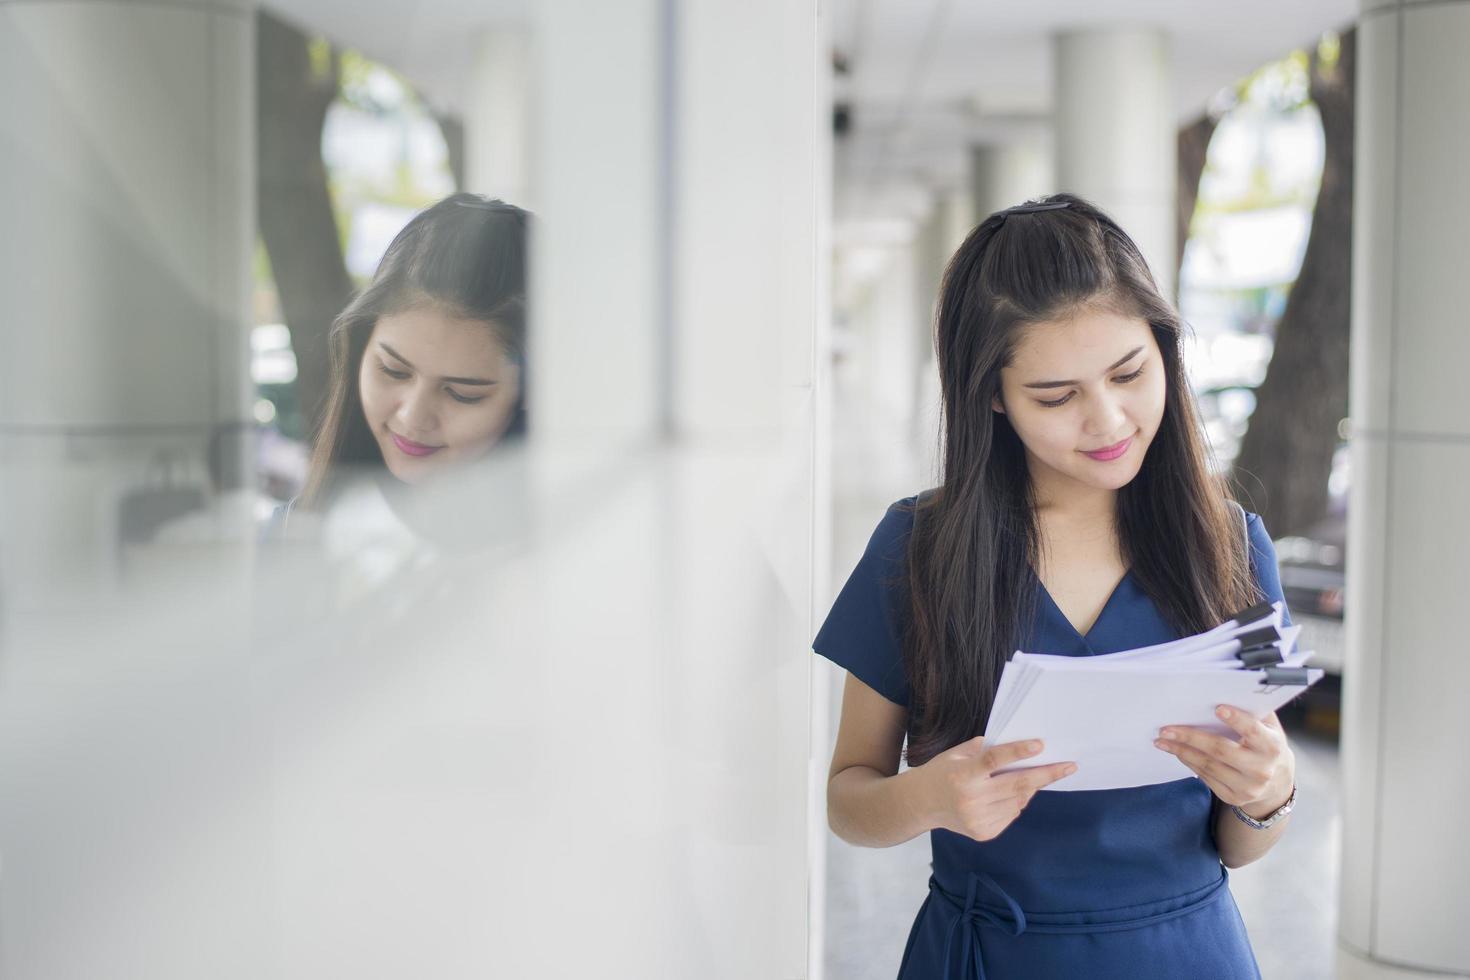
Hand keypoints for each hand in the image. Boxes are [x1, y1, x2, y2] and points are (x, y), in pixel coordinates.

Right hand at [918, 737, 1077, 841]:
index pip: (994, 761)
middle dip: (1046, 775)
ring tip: (1033, 777)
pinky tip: (1010, 794)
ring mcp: (978, 819)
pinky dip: (1017, 802)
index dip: (1018, 752)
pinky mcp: (983, 833)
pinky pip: (1011, 815)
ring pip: (1018, 802)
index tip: (1041, 745)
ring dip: (1030, 788)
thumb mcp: (955, 754)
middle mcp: (971, 799)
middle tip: (1069, 766)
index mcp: (962, 775)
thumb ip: (982, 749)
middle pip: (1016, 785)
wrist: (919, 806)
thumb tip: (1015, 747)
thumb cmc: (939, 773)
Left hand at [1154, 706, 1295, 818]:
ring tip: (1162, 740)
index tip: (1217, 708)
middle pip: (1221, 750)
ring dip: (1181, 751)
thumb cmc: (1266, 744)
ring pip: (1208, 765)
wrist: (1277, 781)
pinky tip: (1176, 751)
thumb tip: (1225, 689)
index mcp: (1272, 747)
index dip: (1237, 720)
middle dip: (1190, 737)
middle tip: (1166, 728)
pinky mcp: (1233, 797)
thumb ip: (1253, 710)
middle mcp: (1261, 769)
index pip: (1254, 732)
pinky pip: (1206, 777)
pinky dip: (1188, 762)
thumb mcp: (1268, 727)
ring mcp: (1247, 787)